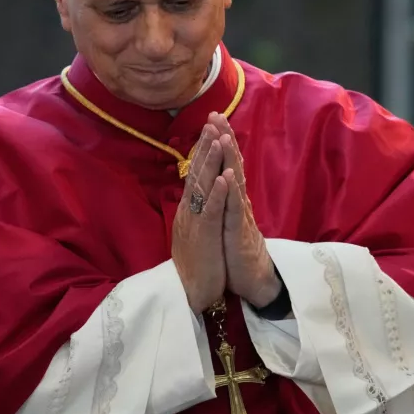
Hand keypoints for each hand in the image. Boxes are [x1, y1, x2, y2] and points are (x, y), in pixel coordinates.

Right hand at [172, 123, 228, 313]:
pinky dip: (217, 194)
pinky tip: (223, 178)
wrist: (191, 294)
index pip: (196, 173)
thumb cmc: (198, 264)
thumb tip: (198, 191)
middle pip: (197, 171)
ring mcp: (195, 222)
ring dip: (210, 162)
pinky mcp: (203, 237)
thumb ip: (198, 210)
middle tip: (213, 119)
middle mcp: (190, 211)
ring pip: (202, 186)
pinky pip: (211, 212)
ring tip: (217, 138)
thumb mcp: (197, 231)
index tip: (210, 126)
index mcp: (191, 209)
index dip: (203, 149)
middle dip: (206, 145)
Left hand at [208, 113, 281, 308]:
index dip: (218, 141)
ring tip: (225, 136)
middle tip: (217, 114)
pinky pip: (234, 209)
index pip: (225, 164)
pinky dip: (231, 192)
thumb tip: (217, 179)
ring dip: (229, 159)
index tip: (212, 118)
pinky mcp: (239, 232)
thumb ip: (223, 199)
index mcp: (230, 199)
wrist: (252, 280)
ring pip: (234, 181)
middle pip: (231, 164)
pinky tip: (228, 176)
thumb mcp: (225, 220)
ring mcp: (239, 215)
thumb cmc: (236, 251)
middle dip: (224, 139)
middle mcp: (237, 202)